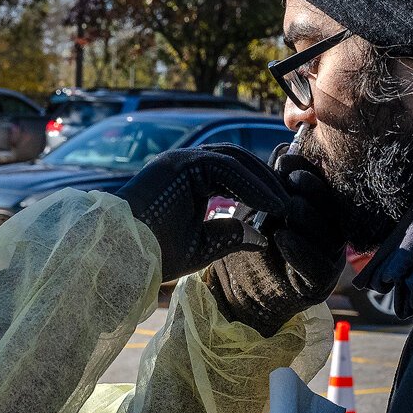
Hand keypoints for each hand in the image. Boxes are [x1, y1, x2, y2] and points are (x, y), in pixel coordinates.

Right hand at [114, 144, 289, 282]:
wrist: (121, 254)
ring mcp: (180, 159)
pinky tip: (271, 203)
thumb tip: (260, 235)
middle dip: (267, 179)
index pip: (233, 173)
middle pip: (237, 160)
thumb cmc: (154, 253)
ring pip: (233, 158)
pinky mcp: (179, 163)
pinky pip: (224, 166)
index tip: (283, 209)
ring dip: (263, 180)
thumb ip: (230, 235)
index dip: (260, 188)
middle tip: (292, 202)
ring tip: (285, 205)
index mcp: (188, 180)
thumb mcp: (202, 245)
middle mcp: (184, 164)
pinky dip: (251, 183)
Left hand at [208, 155, 346, 335]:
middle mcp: (330, 236)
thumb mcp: (258, 209)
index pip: (323, 188)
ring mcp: (328, 262)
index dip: (307, 171)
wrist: (236, 296)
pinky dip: (300, 252)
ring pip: (329, 235)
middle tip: (288, 179)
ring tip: (283, 207)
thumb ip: (271, 184)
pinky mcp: (319, 287)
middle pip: (332, 208)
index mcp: (320, 214)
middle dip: (309, 191)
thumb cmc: (247, 247)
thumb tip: (284, 146)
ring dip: (305, 218)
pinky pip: (318, 268)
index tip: (284, 160)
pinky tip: (280, 237)